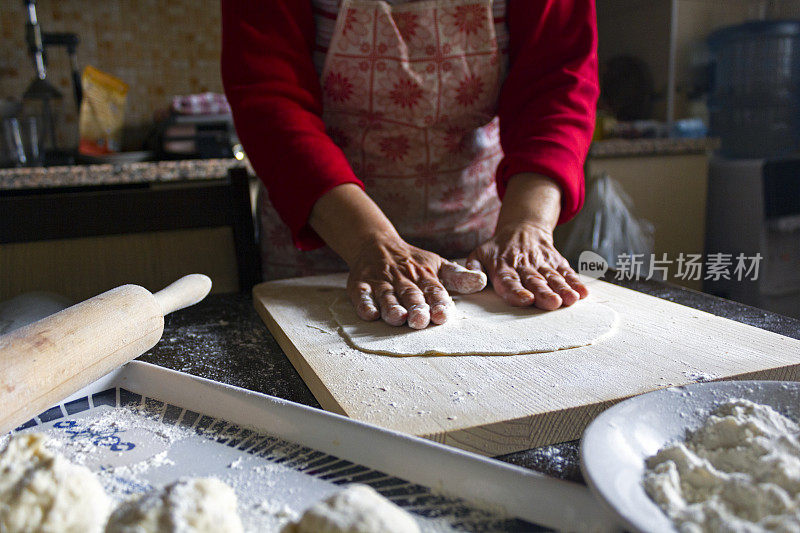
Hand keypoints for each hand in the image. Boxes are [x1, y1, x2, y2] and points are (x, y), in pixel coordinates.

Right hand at [347, 235, 486, 328]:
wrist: (375, 244)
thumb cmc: (412, 262)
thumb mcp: (437, 265)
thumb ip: (459, 277)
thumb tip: (482, 281)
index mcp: (424, 276)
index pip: (433, 290)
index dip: (438, 302)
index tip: (442, 314)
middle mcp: (403, 280)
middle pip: (410, 295)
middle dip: (415, 307)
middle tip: (420, 320)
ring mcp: (381, 283)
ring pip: (387, 297)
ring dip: (392, 307)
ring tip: (398, 318)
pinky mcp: (360, 286)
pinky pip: (362, 296)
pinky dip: (365, 304)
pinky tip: (370, 313)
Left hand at [467, 222, 587, 309]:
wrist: (522, 228)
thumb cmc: (497, 250)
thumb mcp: (479, 253)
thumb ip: (473, 268)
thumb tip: (472, 280)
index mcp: (503, 266)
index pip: (509, 280)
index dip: (517, 291)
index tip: (526, 300)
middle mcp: (523, 265)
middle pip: (534, 281)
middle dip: (544, 292)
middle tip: (553, 303)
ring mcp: (542, 263)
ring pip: (553, 277)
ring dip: (562, 288)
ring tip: (571, 299)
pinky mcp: (557, 261)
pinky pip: (567, 271)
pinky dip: (575, 281)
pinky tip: (582, 293)